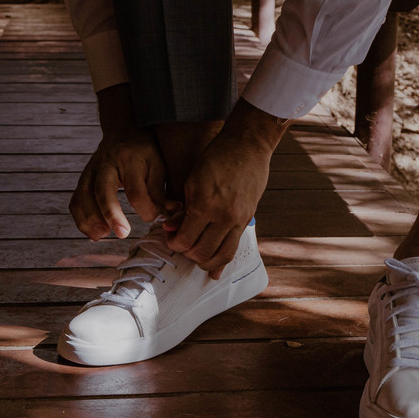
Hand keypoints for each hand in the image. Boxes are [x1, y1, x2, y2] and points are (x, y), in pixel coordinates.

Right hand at [68, 84, 166, 239]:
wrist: (121, 132)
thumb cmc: (143, 153)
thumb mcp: (157, 166)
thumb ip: (160, 192)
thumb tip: (169, 215)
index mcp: (128, 159)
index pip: (135, 189)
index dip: (145, 208)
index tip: (154, 218)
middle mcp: (105, 165)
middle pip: (103, 191)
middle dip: (111, 214)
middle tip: (122, 234)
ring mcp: (90, 172)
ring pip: (83, 197)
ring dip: (91, 220)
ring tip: (103, 236)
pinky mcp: (82, 181)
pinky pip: (75, 202)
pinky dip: (81, 220)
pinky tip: (94, 234)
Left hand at [167, 101, 290, 278]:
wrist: (247, 146)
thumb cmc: (217, 158)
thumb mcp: (192, 181)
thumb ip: (183, 209)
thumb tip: (172, 228)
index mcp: (205, 204)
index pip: (185, 239)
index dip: (173, 243)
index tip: (171, 237)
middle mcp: (223, 217)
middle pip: (201, 252)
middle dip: (187, 253)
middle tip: (182, 245)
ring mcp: (238, 220)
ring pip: (221, 256)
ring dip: (205, 262)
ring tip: (196, 256)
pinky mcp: (247, 220)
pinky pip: (234, 248)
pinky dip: (223, 262)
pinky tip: (215, 270)